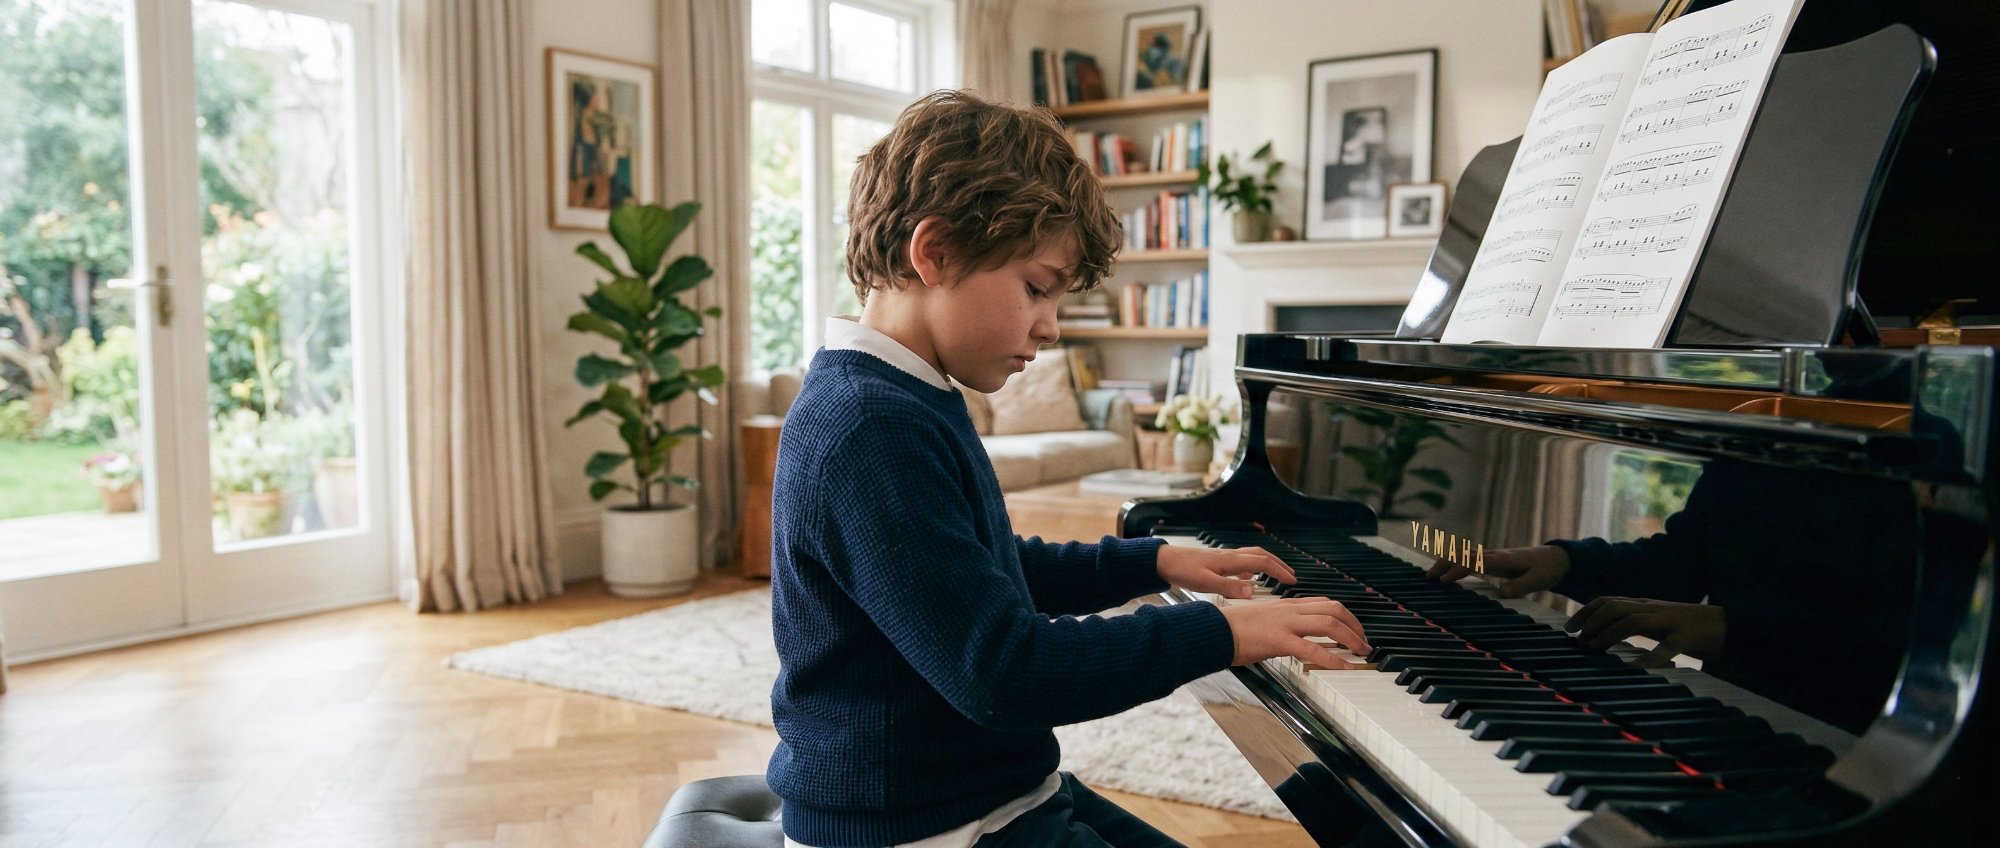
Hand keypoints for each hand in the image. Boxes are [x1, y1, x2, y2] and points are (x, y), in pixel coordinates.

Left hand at [1157, 545, 1295, 599]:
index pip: (1262, 562)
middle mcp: (1230, 556)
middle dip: (1279, 565)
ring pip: (1252, 556)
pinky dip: (1251, 567)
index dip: (1279, 571)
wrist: (1164, 561)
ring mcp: (1223, 558)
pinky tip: (1248, 578)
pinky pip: (1240, 561)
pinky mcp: (1216, 562)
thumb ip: (1229, 588)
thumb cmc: (1182, 570)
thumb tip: (1253, 592)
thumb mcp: (1206, 583)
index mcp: (1230, 561)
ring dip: (1267, 564)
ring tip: (1276, 575)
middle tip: (1291, 576)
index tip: (1292, 580)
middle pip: (1261, 555)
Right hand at [1220, 597, 1372, 667]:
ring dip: (1351, 638)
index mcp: (1285, 605)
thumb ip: (1280, 625)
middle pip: (1334, 609)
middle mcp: (1289, 610)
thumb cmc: (1231, 629)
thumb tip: (1293, 638)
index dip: (1345, 615)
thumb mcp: (1261, 620)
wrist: (1213, 630)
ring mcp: (1286, 623)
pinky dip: (1333, 659)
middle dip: (1355, 625)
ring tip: (1361, 652)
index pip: (1324, 603)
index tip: (1354, 628)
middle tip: (1364, 642)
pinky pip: (1313, 649)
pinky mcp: (1279, 640)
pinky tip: (1345, 667)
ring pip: (1329, 624)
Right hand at [1426, 544, 1569, 598]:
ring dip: (1446, 562)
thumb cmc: (1548, 569)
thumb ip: (1520, 586)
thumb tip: (1500, 593)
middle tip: (1429, 578)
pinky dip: (1454, 562)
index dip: (1458, 570)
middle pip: (1463, 553)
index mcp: (1502, 560)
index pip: (1474, 561)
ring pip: (1463, 553)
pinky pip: (1469, 558)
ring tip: (1431, 576)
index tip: (1444, 582)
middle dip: (1444, 563)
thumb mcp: (1539, 580)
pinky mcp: (1493, 560)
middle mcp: (1494, 555)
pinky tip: (1447, 573)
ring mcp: (1492, 556)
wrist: (1557, 558)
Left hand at [1567, 596, 1724, 667]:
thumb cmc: (1691, 628)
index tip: (1569, 628)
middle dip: (1591, 622)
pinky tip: (1635, 669)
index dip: (1585, 612)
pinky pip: (1666, 648)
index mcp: (1646, 605)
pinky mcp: (1687, 638)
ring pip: (1634, 620)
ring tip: (1593, 648)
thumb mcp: (1659, 621)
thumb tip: (1605, 635)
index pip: (1608, 601)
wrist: (1732, 626)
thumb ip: (1636, 623)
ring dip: (1609, 633)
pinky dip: (1649, 658)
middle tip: (1577, 641)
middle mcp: (1654, 609)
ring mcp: (1671, 622)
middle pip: (1615, 607)